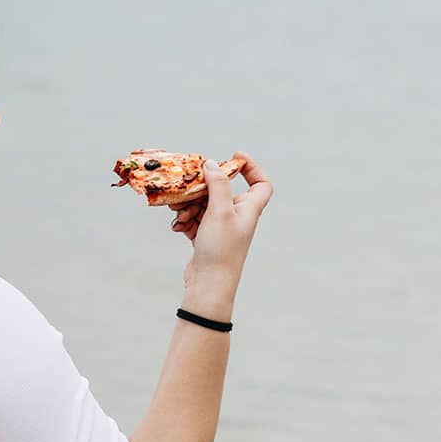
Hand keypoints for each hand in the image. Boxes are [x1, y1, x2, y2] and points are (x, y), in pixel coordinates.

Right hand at [181, 152, 272, 316]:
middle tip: (188, 186)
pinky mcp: (206, 237)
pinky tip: (179, 227)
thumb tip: (212, 163)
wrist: (209, 285)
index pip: (261, 184)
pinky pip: (194, 219)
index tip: (234, 156)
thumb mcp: (220, 211)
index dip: (252, 168)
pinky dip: (186, 220)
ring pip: (204, 204)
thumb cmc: (221, 249)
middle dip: (202, 188)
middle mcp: (237, 216)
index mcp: (249, 209)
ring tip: (180, 214)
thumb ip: (218, 184)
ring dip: (189, 205)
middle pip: (222, 190)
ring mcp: (221, 227)